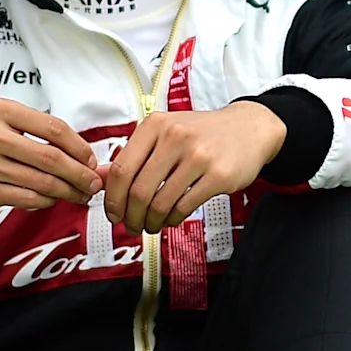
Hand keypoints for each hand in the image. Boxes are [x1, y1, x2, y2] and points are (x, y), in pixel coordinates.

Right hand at [0, 98, 103, 211]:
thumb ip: (34, 129)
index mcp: (1, 111)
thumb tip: (80, 152)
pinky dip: (45, 202)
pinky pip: (24, 200)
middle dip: (80, 175)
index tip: (91, 160)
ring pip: (41, 184)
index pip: (54, 129)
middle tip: (94, 183)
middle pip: (51, 159)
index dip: (79, 148)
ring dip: (67, 192)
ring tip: (79, 195)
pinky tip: (51, 199)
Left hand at [102, 102, 285, 235]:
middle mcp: (175, 136)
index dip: (113, 198)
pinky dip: (173, 219)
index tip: (113, 214)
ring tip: (152, 225)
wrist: (249, 128)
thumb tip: (101, 177)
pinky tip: (172, 218)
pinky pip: (184, 207)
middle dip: (131, 217)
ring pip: (160, 203)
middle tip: (131, 226)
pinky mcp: (218, 175)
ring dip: (152, 222)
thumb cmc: (201, 133)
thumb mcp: (165, 133)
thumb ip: (134, 155)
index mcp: (155, 125)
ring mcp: (198, 156)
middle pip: (138, 190)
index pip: (122, 169)